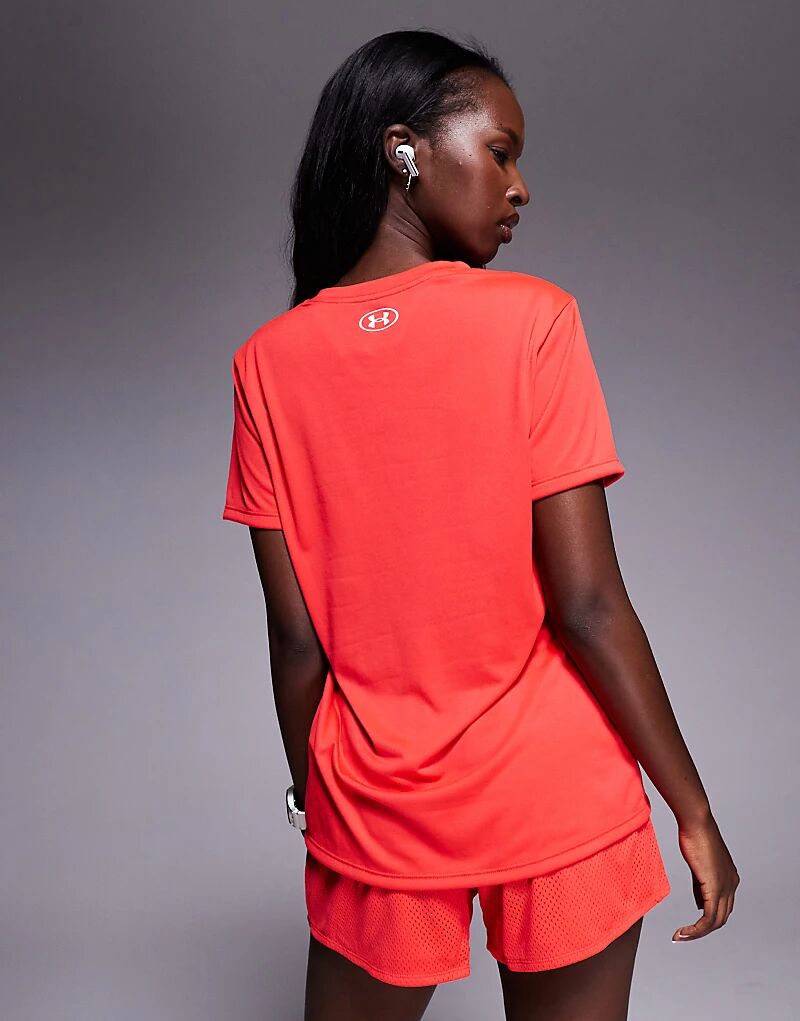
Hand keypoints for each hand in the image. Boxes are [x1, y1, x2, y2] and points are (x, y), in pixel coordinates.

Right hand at [672, 813, 739, 941]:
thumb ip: (700, 885)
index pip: (722, 907)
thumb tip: (699, 903)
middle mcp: (732, 884)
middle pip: (721, 918)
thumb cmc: (695, 836)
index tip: (691, 924)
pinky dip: (696, 929)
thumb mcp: (699, 865)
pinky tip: (684, 931)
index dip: (707, 918)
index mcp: (730, 878)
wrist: (696, 822)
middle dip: (703, 930)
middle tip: (684, 935)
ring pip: (716, 921)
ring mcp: (726, 886)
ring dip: (698, 933)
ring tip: (681, 936)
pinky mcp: (715, 887)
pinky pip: (708, 918)